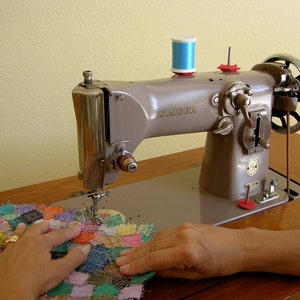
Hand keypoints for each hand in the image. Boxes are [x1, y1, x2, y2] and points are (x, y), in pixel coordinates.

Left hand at [0, 221, 90, 298]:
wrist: (8, 294)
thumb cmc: (35, 281)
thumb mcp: (59, 271)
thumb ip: (74, 259)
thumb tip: (86, 248)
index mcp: (42, 243)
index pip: (59, 235)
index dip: (70, 231)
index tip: (78, 228)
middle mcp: (27, 241)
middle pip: (38, 230)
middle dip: (45, 226)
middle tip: (49, 224)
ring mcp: (13, 248)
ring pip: (20, 234)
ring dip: (25, 229)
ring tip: (25, 225)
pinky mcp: (3, 256)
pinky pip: (8, 242)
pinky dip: (12, 238)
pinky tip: (12, 240)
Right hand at [116, 222, 248, 279]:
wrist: (238, 245)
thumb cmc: (222, 263)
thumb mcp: (197, 275)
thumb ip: (172, 273)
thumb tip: (155, 271)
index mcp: (186, 252)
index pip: (154, 259)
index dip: (137, 265)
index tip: (124, 269)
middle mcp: (181, 236)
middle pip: (151, 246)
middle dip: (134, 255)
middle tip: (119, 261)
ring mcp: (182, 227)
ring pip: (155, 238)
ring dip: (140, 247)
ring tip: (127, 254)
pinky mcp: (184, 224)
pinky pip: (163, 233)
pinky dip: (152, 240)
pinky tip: (144, 245)